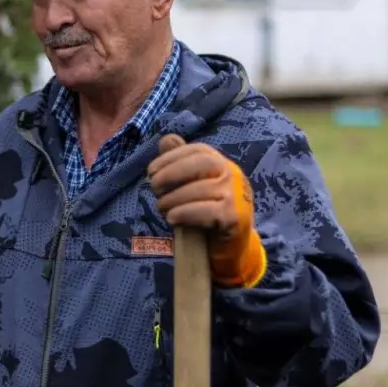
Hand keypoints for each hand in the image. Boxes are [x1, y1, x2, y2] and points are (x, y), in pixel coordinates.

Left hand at [147, 134, 266, 287]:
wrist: (230, 248)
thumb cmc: (206, 214)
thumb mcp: (192, 187)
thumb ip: (180, 163)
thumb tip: (166, 139)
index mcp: (221, 163)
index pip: (197, 150)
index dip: (171, 157)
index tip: (151, 171)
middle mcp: (232, 174)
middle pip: (202, 162)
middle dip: (172, 172)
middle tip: (154, 187)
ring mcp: (236, 195)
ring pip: (202, 189)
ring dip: (174, 198)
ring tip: (162, 208)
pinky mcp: (234, 217)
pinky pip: (207, 211)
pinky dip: (185, 213)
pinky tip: (172, 218)